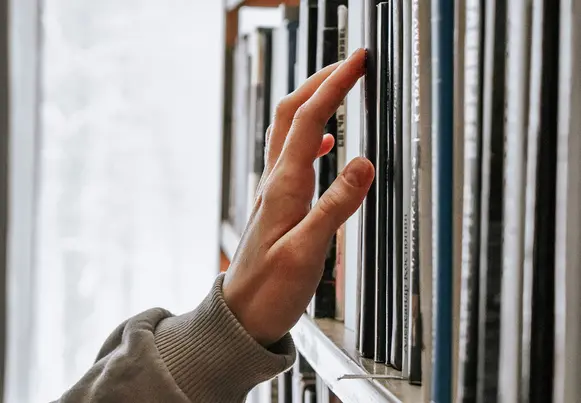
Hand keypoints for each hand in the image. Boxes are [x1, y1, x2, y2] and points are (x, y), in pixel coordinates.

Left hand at [222, 49, 373, 345]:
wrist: (242, 316)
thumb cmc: (270, 290)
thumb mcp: (307, 252)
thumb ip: (335, 206)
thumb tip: (363, 163)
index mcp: (283, 187)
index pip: (310, 120)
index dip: (333, 85)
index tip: (357, 62)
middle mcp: (275, 182)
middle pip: (292, 114)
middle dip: (320, 81)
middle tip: (350, 64)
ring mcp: (274, 191)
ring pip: (289, 131)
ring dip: (313, 103)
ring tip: (339, 89)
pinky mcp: (278, 203)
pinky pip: (292, 156)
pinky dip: (311, 137)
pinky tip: (327, 143)